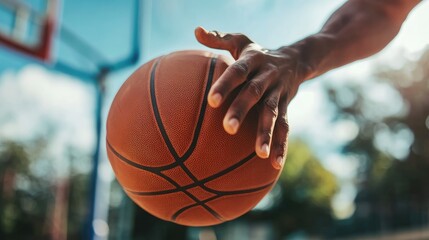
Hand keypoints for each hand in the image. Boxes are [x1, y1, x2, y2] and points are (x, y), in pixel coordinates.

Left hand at [195, 26, 305, 167]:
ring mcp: (279, 93)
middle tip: (228, 128)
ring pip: (273, 113)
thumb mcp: (241, 41)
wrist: (297, 58)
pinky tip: (274, 163)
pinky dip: (281, 145)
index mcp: (253, 60)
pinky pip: (285, 127)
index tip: (211, 101)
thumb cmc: (258, 53)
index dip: (226, 84)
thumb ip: (219, 38)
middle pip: (255, 93)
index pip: (238, 72)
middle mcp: (267, 76)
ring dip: (266, 133)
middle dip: (242, 110)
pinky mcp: (287, 106)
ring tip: (258, 153)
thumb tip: (195, 30)